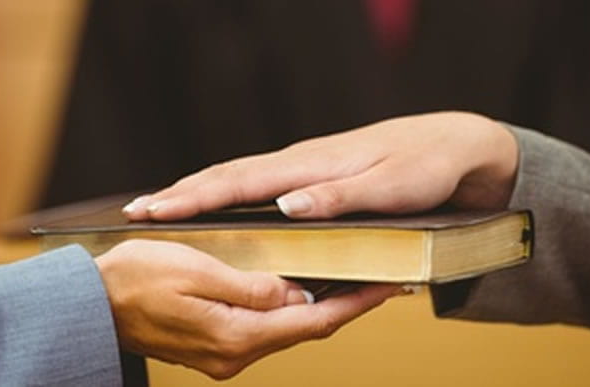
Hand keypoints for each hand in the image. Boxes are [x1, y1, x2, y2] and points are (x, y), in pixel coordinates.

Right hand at [94, 239, 398, 379]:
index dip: (356, 303)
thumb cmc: (133, 280)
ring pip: (286, 330)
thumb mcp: (196, 270)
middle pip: (306, 329)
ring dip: (316, 308)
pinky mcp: (214, 348)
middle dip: (344, 304)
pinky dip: (286, 311)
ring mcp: (224, 356)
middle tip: (378, 278)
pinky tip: (297, 291)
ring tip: (348, 280)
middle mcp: (235, 355)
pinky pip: (263, 329)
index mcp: (236, 336)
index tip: (388, 287)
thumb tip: (297, 295)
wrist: (90, 305)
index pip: (314, 322)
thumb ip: (252, 285)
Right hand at [123, 111, 517, 220]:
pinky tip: (215, 206)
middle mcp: (300, 164)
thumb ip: (340, 199)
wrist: (455, 145)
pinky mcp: (312, 176)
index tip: (154, 210)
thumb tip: (286, 207)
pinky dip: (226, 193)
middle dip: (179, 195)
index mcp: (312, 167)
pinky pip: (256, 185)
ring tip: (158, 209)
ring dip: (197, 193)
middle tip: (135, 213)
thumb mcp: (391, 188)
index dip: (194, 198)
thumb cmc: (425, 168)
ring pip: (238, 179)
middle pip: (227, 177)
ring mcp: (304, 168)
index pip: (240, 183)